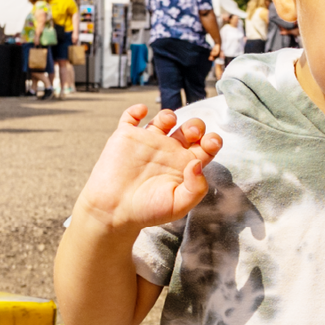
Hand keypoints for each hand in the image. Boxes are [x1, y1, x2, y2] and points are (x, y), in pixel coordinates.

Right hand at [76, 105, 221, 232]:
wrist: (112, 213)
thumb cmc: (146, 212)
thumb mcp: (179, 205)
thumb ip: (196, 187)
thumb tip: (198, 164)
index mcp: (185, 163)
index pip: (206, 145)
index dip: (212, 140)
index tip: (210, 142)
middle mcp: (169, 150)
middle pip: (190, 128)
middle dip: (196, 125)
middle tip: (191, 133)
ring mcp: (148, 142)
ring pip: (164, 118)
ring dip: (168, 114)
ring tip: (168, 121)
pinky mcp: (126, 138)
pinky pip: (131, 117)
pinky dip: (135, 110)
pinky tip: (141, 112)